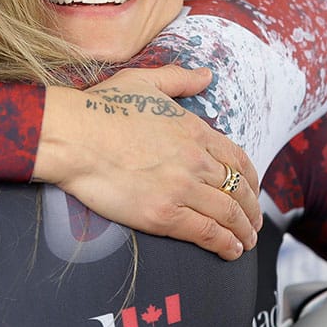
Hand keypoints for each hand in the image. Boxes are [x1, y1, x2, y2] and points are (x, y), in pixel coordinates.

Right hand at [34, 65, 260, 259]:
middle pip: (238, 189)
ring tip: (246, 242)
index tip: (252, 191)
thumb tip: (205, 75)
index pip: (237, 159)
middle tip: (253, 224)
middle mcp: (195, 160)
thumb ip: (178, 79)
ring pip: (228, 214)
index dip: (250, 179)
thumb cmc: (100, 107)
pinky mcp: (163, 214)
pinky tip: (231, 251)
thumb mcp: (143, 80)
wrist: (72, 136)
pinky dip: (225, 244)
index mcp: (194, 130)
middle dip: (251, 210)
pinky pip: (207, 232)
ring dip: (243, 232)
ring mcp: (181, 188)